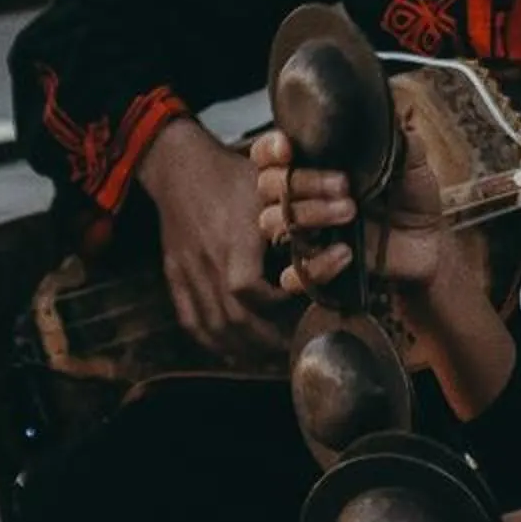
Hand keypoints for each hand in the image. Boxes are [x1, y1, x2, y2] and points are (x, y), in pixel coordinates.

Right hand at [137, 120, 289, 361]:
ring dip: (241, 347)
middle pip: (233, 320)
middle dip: (265, 340)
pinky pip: (190, 320)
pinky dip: (211, 341)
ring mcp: (188, 272)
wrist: (178, 166)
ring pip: (213, 326)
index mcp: (233, 241)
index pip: (249, 290)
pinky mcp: (175, 276)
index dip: (275, 307)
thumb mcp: (268, 180)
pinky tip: (229, 350)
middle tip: (291, 347)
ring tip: (265, 355)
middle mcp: (209, 262)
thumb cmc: (230, 173)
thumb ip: (303, 194)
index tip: (299, 310)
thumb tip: (345, 194)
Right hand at [256, 114, 512, 416]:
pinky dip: (315, 266)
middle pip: (269, 186)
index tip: (289, 149)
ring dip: (310, 216)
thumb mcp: (412, 163)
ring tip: (350, 213)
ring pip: (273, 224)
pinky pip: (293, 273)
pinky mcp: (316, 267)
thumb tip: (396, 111)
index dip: (269, 149)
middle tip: (345, 186)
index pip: (268, 153)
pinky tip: (345, 254)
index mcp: (313, 165)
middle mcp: (300, 197)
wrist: (429, 242)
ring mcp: (306, 233)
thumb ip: (400, 138)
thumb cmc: (411, 196)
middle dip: (303, 182)